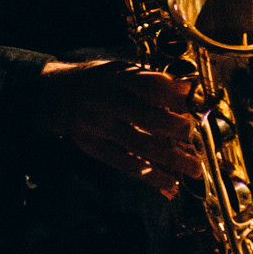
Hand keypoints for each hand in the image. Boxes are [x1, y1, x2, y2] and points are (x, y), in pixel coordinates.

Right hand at [34, 59, 205, 196]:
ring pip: (138, 145)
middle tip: (198, 137)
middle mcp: (107, 101)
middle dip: (175, 129)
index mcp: (117, 76)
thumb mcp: (121, 69)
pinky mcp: (93, 146)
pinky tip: (169, 184)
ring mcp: (98, 126)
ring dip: (170, 159)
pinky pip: (124, 164)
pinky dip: (148, 176)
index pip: (149, 85)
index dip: (176, 96)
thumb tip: (190, 92)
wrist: (54, 93)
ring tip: (194, 169)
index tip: (198, 104)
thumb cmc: (100, 80)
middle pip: (145, 117)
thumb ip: (151, 80)